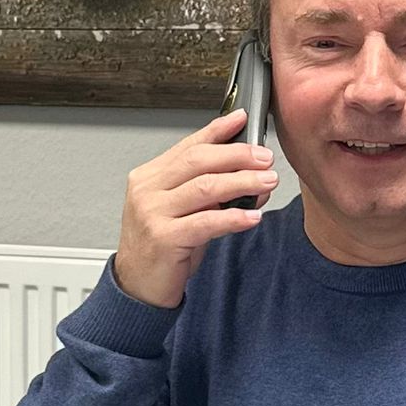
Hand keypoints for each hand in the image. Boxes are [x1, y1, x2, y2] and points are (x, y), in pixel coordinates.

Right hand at [114, 108, 278, 308]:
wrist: (138, 286)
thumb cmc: (161, 247)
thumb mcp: (180, 209)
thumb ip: (205, 188)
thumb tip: (248, 172)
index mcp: (149, 177)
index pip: (188, 146)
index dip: (217, 131)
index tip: (242, 119)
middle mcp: (148, 190)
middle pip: (198, 161)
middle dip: (237, 155)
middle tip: (265, 158)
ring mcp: (153, 213)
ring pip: (205, 188)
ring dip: (242, 182)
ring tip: (267, 182)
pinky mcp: (164, 239)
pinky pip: (206, 223)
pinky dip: (233, 218)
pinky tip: (252, 216)